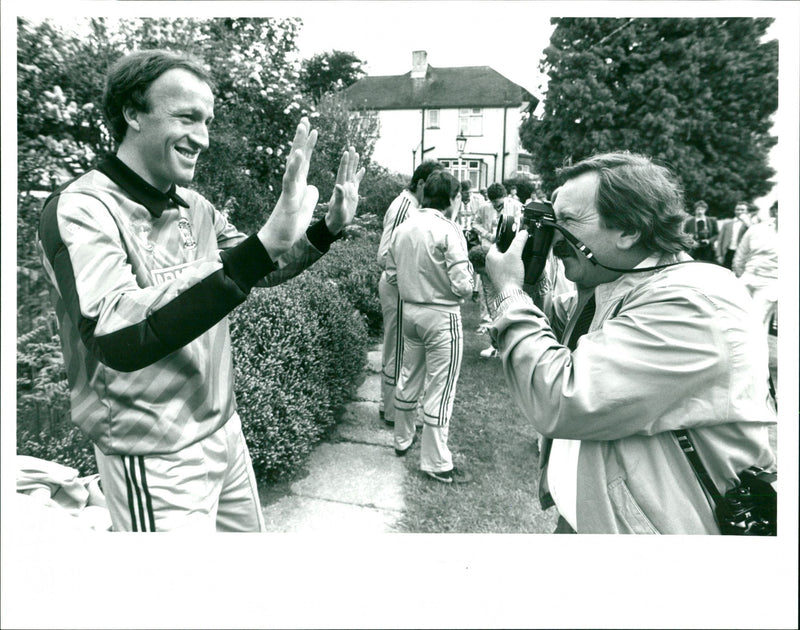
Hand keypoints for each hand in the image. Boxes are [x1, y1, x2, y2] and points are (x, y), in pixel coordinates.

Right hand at [258, 117, 318, 258]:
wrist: (277, 242)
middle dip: (302, 138)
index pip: (305, 162)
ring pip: (293, 164)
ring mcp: (289, 190)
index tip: (314, 130)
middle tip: (306, 119)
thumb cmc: (289, 226)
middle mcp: (292, 184)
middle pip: (297, 157)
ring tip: (303, 128)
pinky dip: (295, 166)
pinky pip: (290, 180)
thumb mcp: (305, 208)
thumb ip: (309, 196)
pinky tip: (299, 154)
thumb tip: (313, 187)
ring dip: (299, 145)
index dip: (309, 146)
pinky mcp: (287, 199)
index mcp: (298, 185)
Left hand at [324, 146, 365, 233]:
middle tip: (352, 147)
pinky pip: (357, 181)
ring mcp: (349, 189)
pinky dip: (359, 175)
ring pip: (352, 173)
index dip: (345, 162)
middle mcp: (344, 186)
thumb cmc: (336, 216)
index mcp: (340, 187)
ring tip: (356, 153)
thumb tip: (339, 186)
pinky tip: (363, 168)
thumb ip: (338, 197)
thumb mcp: (338, 207)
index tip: (346, 152)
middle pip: (348, 169)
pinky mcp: (353, 193)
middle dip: (350, 159)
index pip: (342, 172)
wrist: (337, 222)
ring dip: (354, 164)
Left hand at [486, 229, 526, 292]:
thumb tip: (523, 232)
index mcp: (490, 256)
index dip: (506, 241)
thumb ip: (519, 242)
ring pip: (502, 261)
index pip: (497, 243)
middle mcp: (489, 264)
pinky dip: (509, 268)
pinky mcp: (498, 279)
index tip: (514, 240)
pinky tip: (516, 270)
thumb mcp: (515, 254)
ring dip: (509, 260)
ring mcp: (493, 272)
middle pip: (500, 252)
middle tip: (517, 250)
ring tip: (517, 260)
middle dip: (509, 250)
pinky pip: (504, 270)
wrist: (510, 292)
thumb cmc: (509, 275)